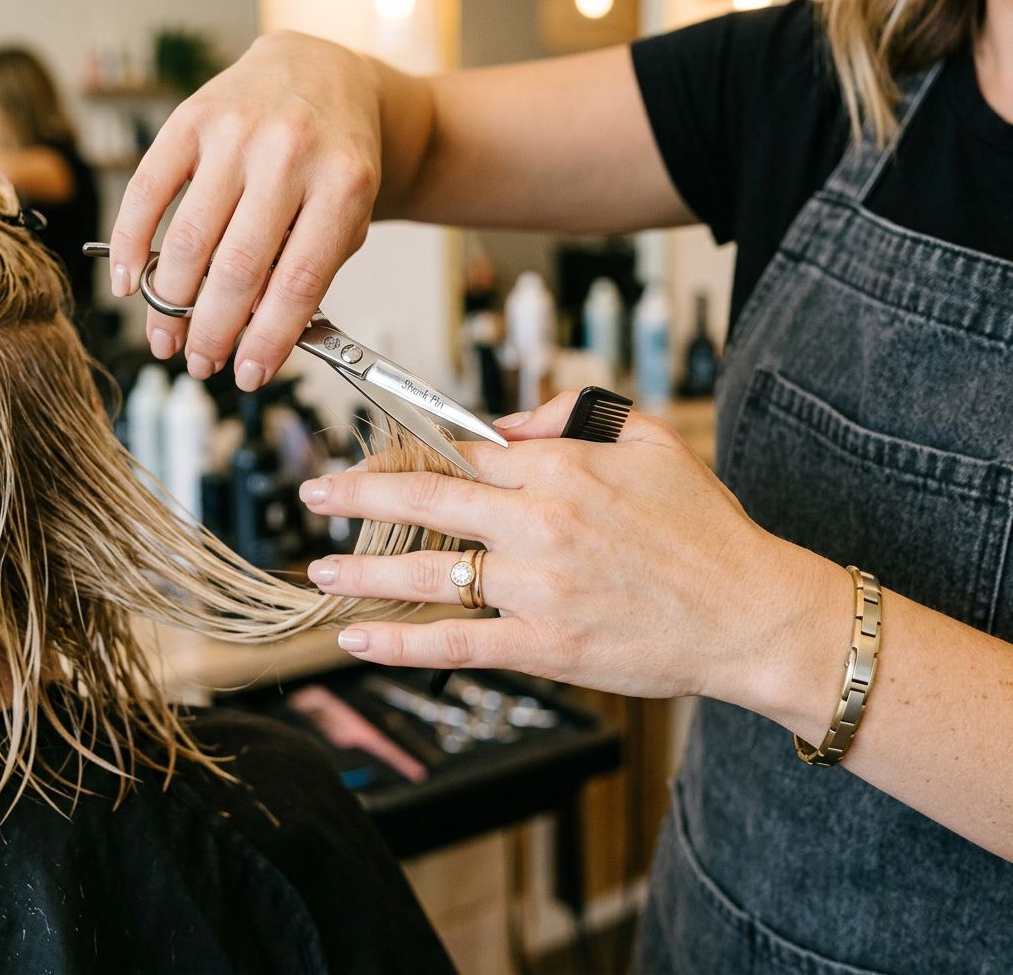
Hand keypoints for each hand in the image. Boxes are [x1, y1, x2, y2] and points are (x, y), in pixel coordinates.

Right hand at [108, 31, 383, 388]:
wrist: (324, 75)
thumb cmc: (338, 161)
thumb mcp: (350, 218)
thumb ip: (308, 269)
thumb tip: (248, 331)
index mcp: (344, 186)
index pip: (299, 282)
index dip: (270, 338)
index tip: (250, 375)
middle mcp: (290, 155)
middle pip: (239, 267)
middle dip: (214, 330)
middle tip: (202, 364)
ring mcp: (237, 133)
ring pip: (190, 237)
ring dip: (170, 302)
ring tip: (168, 339)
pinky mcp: (192, 118)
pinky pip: (148, 188)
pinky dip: (131, 243)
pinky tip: (129, 282)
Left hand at [299, 393, 852, 718]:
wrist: (749, 612)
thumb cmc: (704, 526)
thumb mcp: (650, 439)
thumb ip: (572, 415)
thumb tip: (503, 426)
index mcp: (560, 469)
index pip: (460, 454)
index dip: (405, 454)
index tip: (369, 457)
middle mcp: (537, 524)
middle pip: (425, 506)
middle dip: (358, 499)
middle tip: (313, 497)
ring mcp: (536, 589)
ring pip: (429, 576)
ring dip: (363, 574)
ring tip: (320, 573)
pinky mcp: (545, 647)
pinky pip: (457, 644)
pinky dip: (401, 643)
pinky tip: (359, 639)